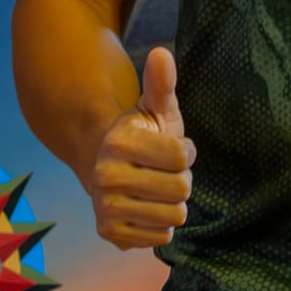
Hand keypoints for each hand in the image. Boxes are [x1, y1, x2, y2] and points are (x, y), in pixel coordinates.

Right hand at [84, 46, 194, 250]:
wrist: (106, 168)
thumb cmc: (141, 137)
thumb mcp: (154, 109)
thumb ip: (161, 84)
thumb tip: (162, 52)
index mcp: (118, 142)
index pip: (181, 156)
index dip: (185, 152)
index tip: (173, 148)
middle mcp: (106, 176)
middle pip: (181, 189)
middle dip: (180, 181)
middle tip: (163, 173)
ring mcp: (106, 207)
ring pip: (174, 216)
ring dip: (172, 204)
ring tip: (156, 191)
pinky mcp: (111, 233)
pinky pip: (162, 238)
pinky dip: (161, 226)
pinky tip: (147, 210)